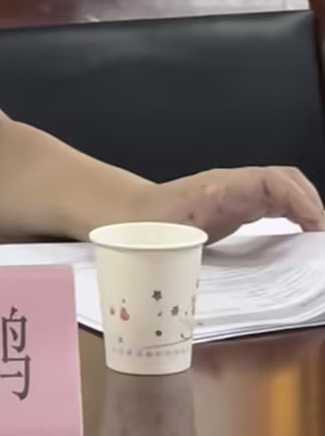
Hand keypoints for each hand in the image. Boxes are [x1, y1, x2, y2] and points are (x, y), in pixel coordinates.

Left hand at [127, 167, 324, 243]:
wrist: (131, 215)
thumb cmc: (147, 225)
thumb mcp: (171, 235)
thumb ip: (194, 242)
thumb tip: (215, 255)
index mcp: (219, 187)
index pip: (271, 180)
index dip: (301, 200)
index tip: (318, 228)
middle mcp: (233, 185)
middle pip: (285, 180)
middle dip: (312, 204)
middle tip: (322, 240)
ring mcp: (237, 192)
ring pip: (284, 189)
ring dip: (307, 209)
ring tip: (318, 241)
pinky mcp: (238, 204)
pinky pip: (275, 201)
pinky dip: (296, 214)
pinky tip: (303, 236)